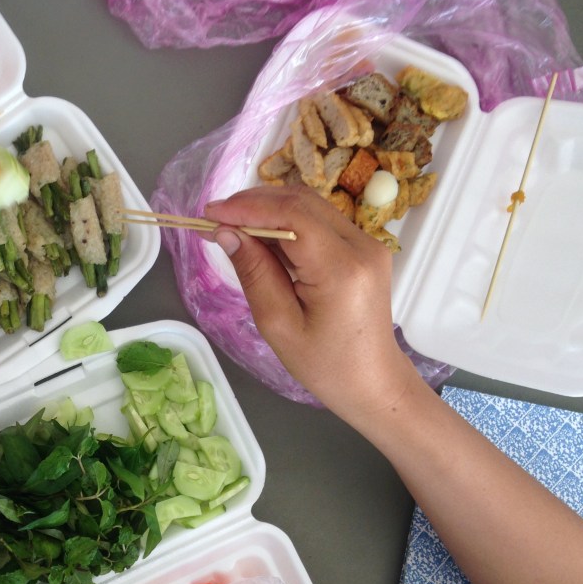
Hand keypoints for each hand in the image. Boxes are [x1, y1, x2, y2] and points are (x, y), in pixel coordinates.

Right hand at [204, 185, 418, 422]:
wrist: (372, 381)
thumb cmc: (324, 365)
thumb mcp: (278, 324)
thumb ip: (254, 273)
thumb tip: (226, 233)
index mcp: (341, 269)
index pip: (292, 216)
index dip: (248, 208)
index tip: (210, 214)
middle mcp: (361, 246)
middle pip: (302, 202)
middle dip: (254, 204)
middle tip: (215, 218)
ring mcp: (367, 244)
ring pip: (310, 207)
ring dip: (268, 210)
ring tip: (231, 226)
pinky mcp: (363, 248)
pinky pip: (319, 222)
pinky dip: (286, 223)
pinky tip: (260, 238)